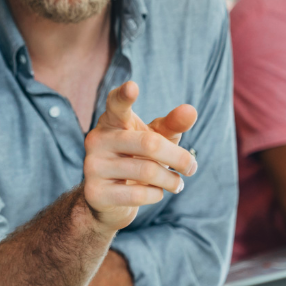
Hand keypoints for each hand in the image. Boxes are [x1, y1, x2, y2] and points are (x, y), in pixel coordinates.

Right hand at [81, 81, 198, 233]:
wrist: (109, 198)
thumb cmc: (137, 159)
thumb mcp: (157, 138)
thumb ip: (172, 124)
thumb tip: (190, 111)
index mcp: (112, 121)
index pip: (116, 104)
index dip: (124, 96)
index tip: (133, 87)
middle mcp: (97, 139)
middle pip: (149, 144)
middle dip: (178, 158)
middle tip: (192, 168)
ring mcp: (93, 166)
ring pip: (147, 171)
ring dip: (171, 180)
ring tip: (177, 184)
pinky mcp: (94, 192)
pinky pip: (137, 194)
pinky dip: (156, 195)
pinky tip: (156, 193)